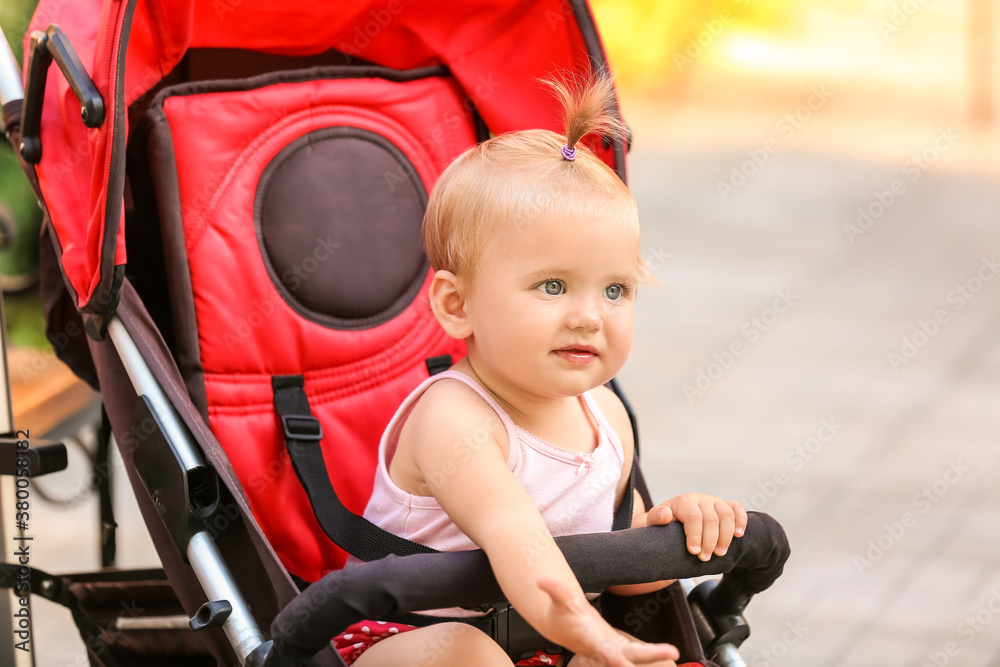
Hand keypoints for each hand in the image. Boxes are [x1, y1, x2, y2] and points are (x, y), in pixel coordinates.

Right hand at [537, 576, 678, 666]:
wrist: (563, 627)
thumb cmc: (561, 614)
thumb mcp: (559, 600)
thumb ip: (554, 589)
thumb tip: (541, 578)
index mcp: (589, 639)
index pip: (601, 649)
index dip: (611, 656)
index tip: (618, 660)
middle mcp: (603, 648)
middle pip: (627, 656)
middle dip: (646, 656)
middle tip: (667, 654)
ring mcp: (613, 649)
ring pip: (636, 655)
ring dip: (654, 654)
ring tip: (673, 653)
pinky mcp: (620, 646)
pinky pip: (638, 653)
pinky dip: (652, 653)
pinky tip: (670, 653)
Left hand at [646, 493, 746, 561]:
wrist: (672, 521)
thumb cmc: (664, 524)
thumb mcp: (654, 522)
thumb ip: (656, 518)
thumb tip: (665, 514)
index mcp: (684, 501)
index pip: (693, 517)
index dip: (695, 536)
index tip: (694, 552)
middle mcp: (701, 499)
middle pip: (711, 519)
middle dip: (710, 541)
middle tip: (705, 558)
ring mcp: (715, 501)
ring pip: (727, 515)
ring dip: (726, 536)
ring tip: (720, 553)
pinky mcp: (725, 505)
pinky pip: (737, 508)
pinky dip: (741, 520)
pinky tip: (738, 535)